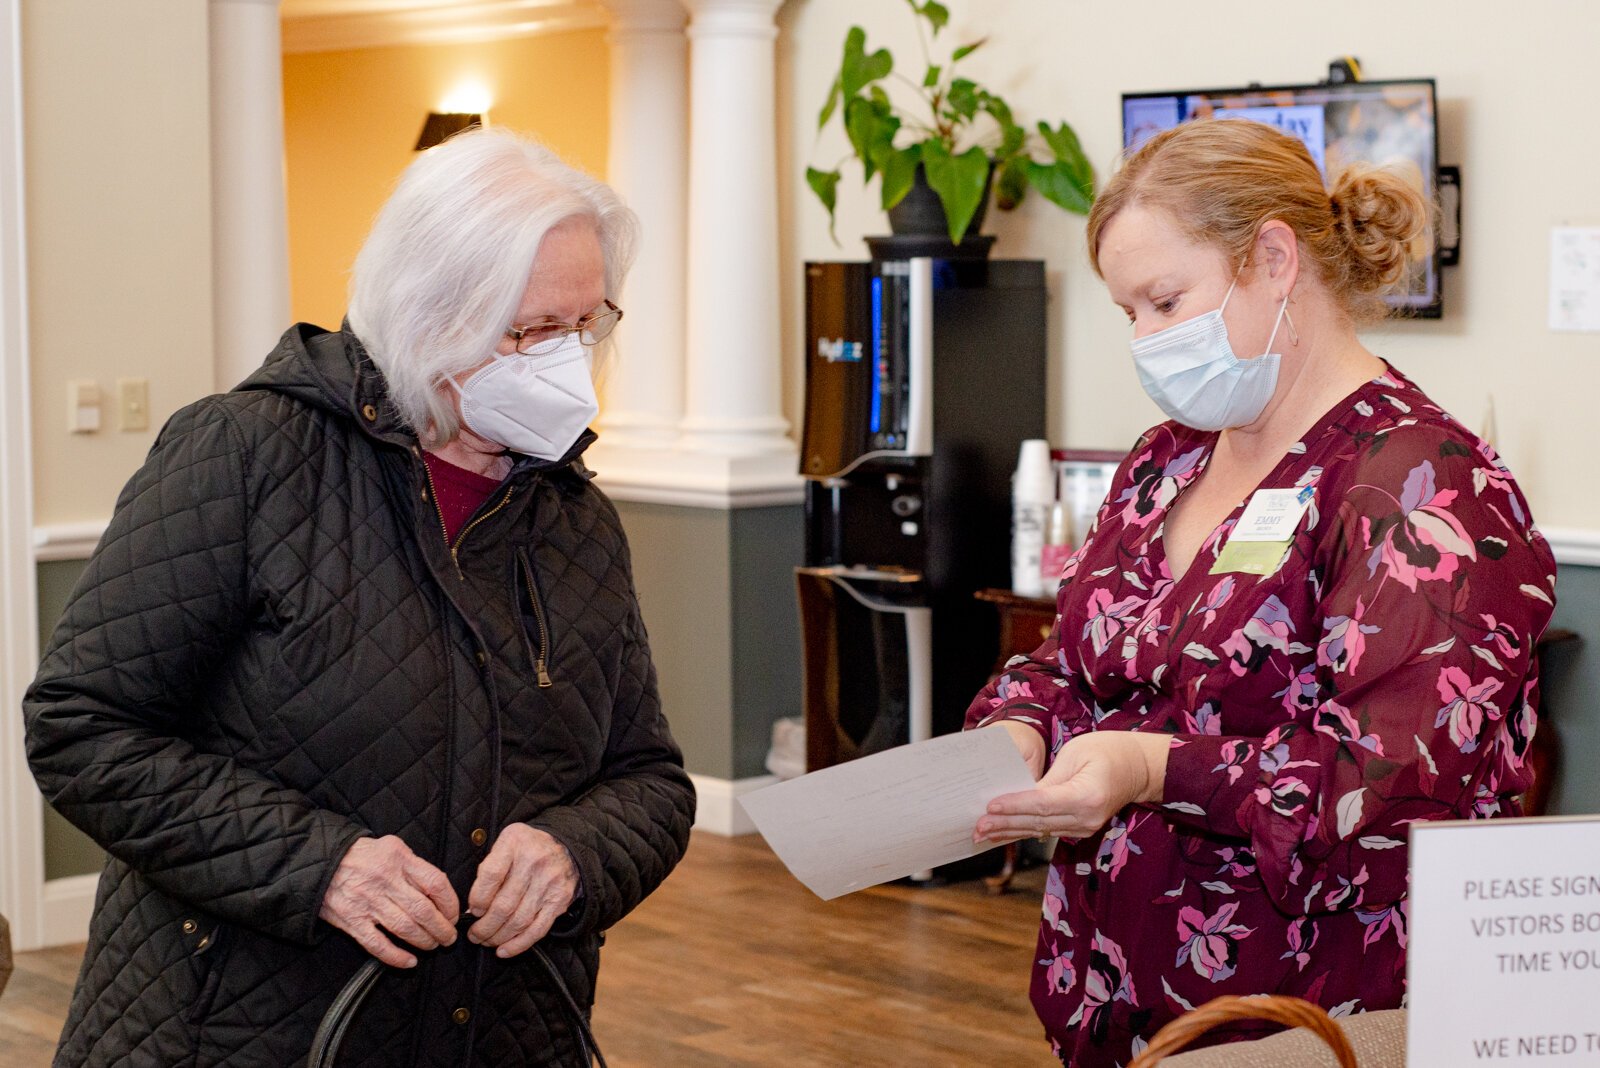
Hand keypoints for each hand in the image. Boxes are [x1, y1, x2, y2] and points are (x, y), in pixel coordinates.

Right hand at [320, 835, 459, 968]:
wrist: (320, 863)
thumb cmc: (362, 855)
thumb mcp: (392, 846)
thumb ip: (415, 864)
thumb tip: (440, 889)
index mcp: (399, 860)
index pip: (435, 883)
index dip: (450, 903)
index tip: (454, 914)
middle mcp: (385, 881)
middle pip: (423, 910)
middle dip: (442, 928)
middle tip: (449, 937)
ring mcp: (368, 902)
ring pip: (405, 928)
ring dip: (424, 941)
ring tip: (433, 945)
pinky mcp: (352, 921)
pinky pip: (377, 944)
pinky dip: (396, 957)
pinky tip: (409, 962)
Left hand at [466, 824, 579, 958]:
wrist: (565, 847)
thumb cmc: (526, 848)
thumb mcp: (505, 843)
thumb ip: (488, 869)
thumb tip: (474, 908)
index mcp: (515, 843)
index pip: (491, 876)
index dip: (478, 899)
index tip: (473, 911)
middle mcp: (534, 862)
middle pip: (504, 905)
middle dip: (484, 926)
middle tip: (474, 935)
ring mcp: (549, 883)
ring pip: (519, 921)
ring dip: (498, 937)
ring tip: (486, 941)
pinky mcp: (559, 901)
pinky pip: (537, 929)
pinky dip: (518, 944)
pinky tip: (504, 950)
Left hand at [973, 731, 1170, 845]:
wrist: (1138, 767)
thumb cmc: (1108, 750)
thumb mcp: (1076, 753)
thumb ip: (1049, 777)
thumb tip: (1021, 794)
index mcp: (1087, 796)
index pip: (1042, 803)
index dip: (1014, 806)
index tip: (990, 807)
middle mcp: (1086, 818)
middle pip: (1038, 822)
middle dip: (1004, 824)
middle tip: (976, 827)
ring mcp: (1085, 827)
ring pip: (1040, 830)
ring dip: (1009, 831)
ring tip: (981, 833)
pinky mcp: (1081, 829)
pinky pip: (1047, 830)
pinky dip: (1024, 829)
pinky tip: (1003, 831)